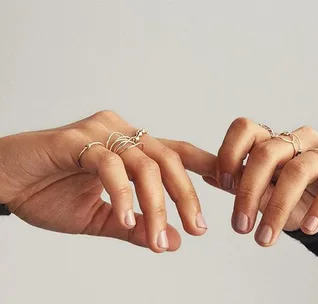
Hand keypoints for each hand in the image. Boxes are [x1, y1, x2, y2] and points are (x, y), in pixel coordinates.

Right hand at [0, 111, 207, 252]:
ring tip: (158, 237)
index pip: (177, 153)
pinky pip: (109, 164)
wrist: (6, 183)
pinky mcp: (76, 139)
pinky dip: (121, 193)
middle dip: (186, 196)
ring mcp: (100, 133)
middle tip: (197, 229)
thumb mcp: (102, 219)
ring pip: (144, 164)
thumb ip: (136, 227)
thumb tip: (172, 243)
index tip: (231, 186)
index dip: (206, 166)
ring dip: (156, 204)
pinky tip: (126, 218)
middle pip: (169, 159)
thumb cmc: (52, 194)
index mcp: (132, 149)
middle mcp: (122, 133)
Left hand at [163, 118, 317, 246]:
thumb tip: (209, 175)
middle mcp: (297, 140)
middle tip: (240, 226)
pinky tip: (308, 227)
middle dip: (249, 191)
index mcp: (271, 140)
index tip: (223, 182)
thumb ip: (238, 182)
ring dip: (278, 208)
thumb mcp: (263, 191)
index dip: (230, 152)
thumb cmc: (294, 195)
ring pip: (298, 171)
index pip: (245, 129)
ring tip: (265, 238)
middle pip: (267, 152)